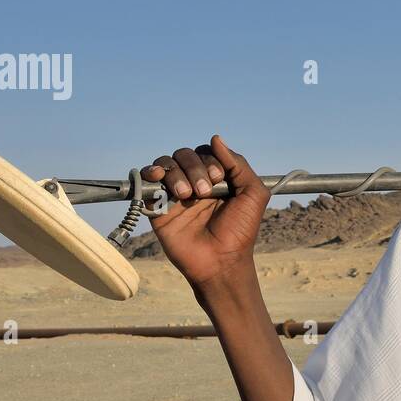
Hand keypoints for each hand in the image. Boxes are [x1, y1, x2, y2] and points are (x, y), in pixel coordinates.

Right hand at [140, 137, 270, 287]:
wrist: (221, 262)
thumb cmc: (241, 231)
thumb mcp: (253, 194)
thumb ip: (239, 164)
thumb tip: (215, 139)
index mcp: (216, 178)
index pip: (206, 153)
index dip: (210, 160)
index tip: (219, 178)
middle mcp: (194, 183)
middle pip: (185, 155)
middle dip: (195, 168)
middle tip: (205, 192)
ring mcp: (175, 194)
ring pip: (167, 164)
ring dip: (177, 173)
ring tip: (187, 194)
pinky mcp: (157, 207)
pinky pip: (147, 180)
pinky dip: (150, 172)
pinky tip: (157, 176)